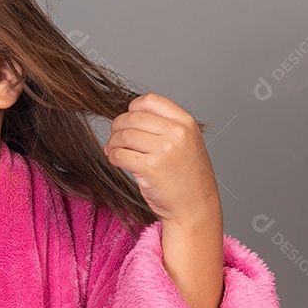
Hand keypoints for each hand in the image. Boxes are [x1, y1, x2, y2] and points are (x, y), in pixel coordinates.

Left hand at [103, 93, 220, 224]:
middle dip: (117, 127)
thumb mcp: (186, 142)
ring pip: (123, 136)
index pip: (149, 100)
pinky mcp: (150, 168)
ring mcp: (164, 150)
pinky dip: (113, 157)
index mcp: (185, 122)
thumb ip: (164, 126)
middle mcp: (176, 133)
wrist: (195, 206)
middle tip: (114, 138)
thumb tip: (129, 115)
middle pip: (132, 117)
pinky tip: (117, 161)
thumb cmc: (187, 176)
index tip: (128, 120)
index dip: (132, 108)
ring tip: (113, 151)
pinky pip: (119, 155)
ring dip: (112, 143)